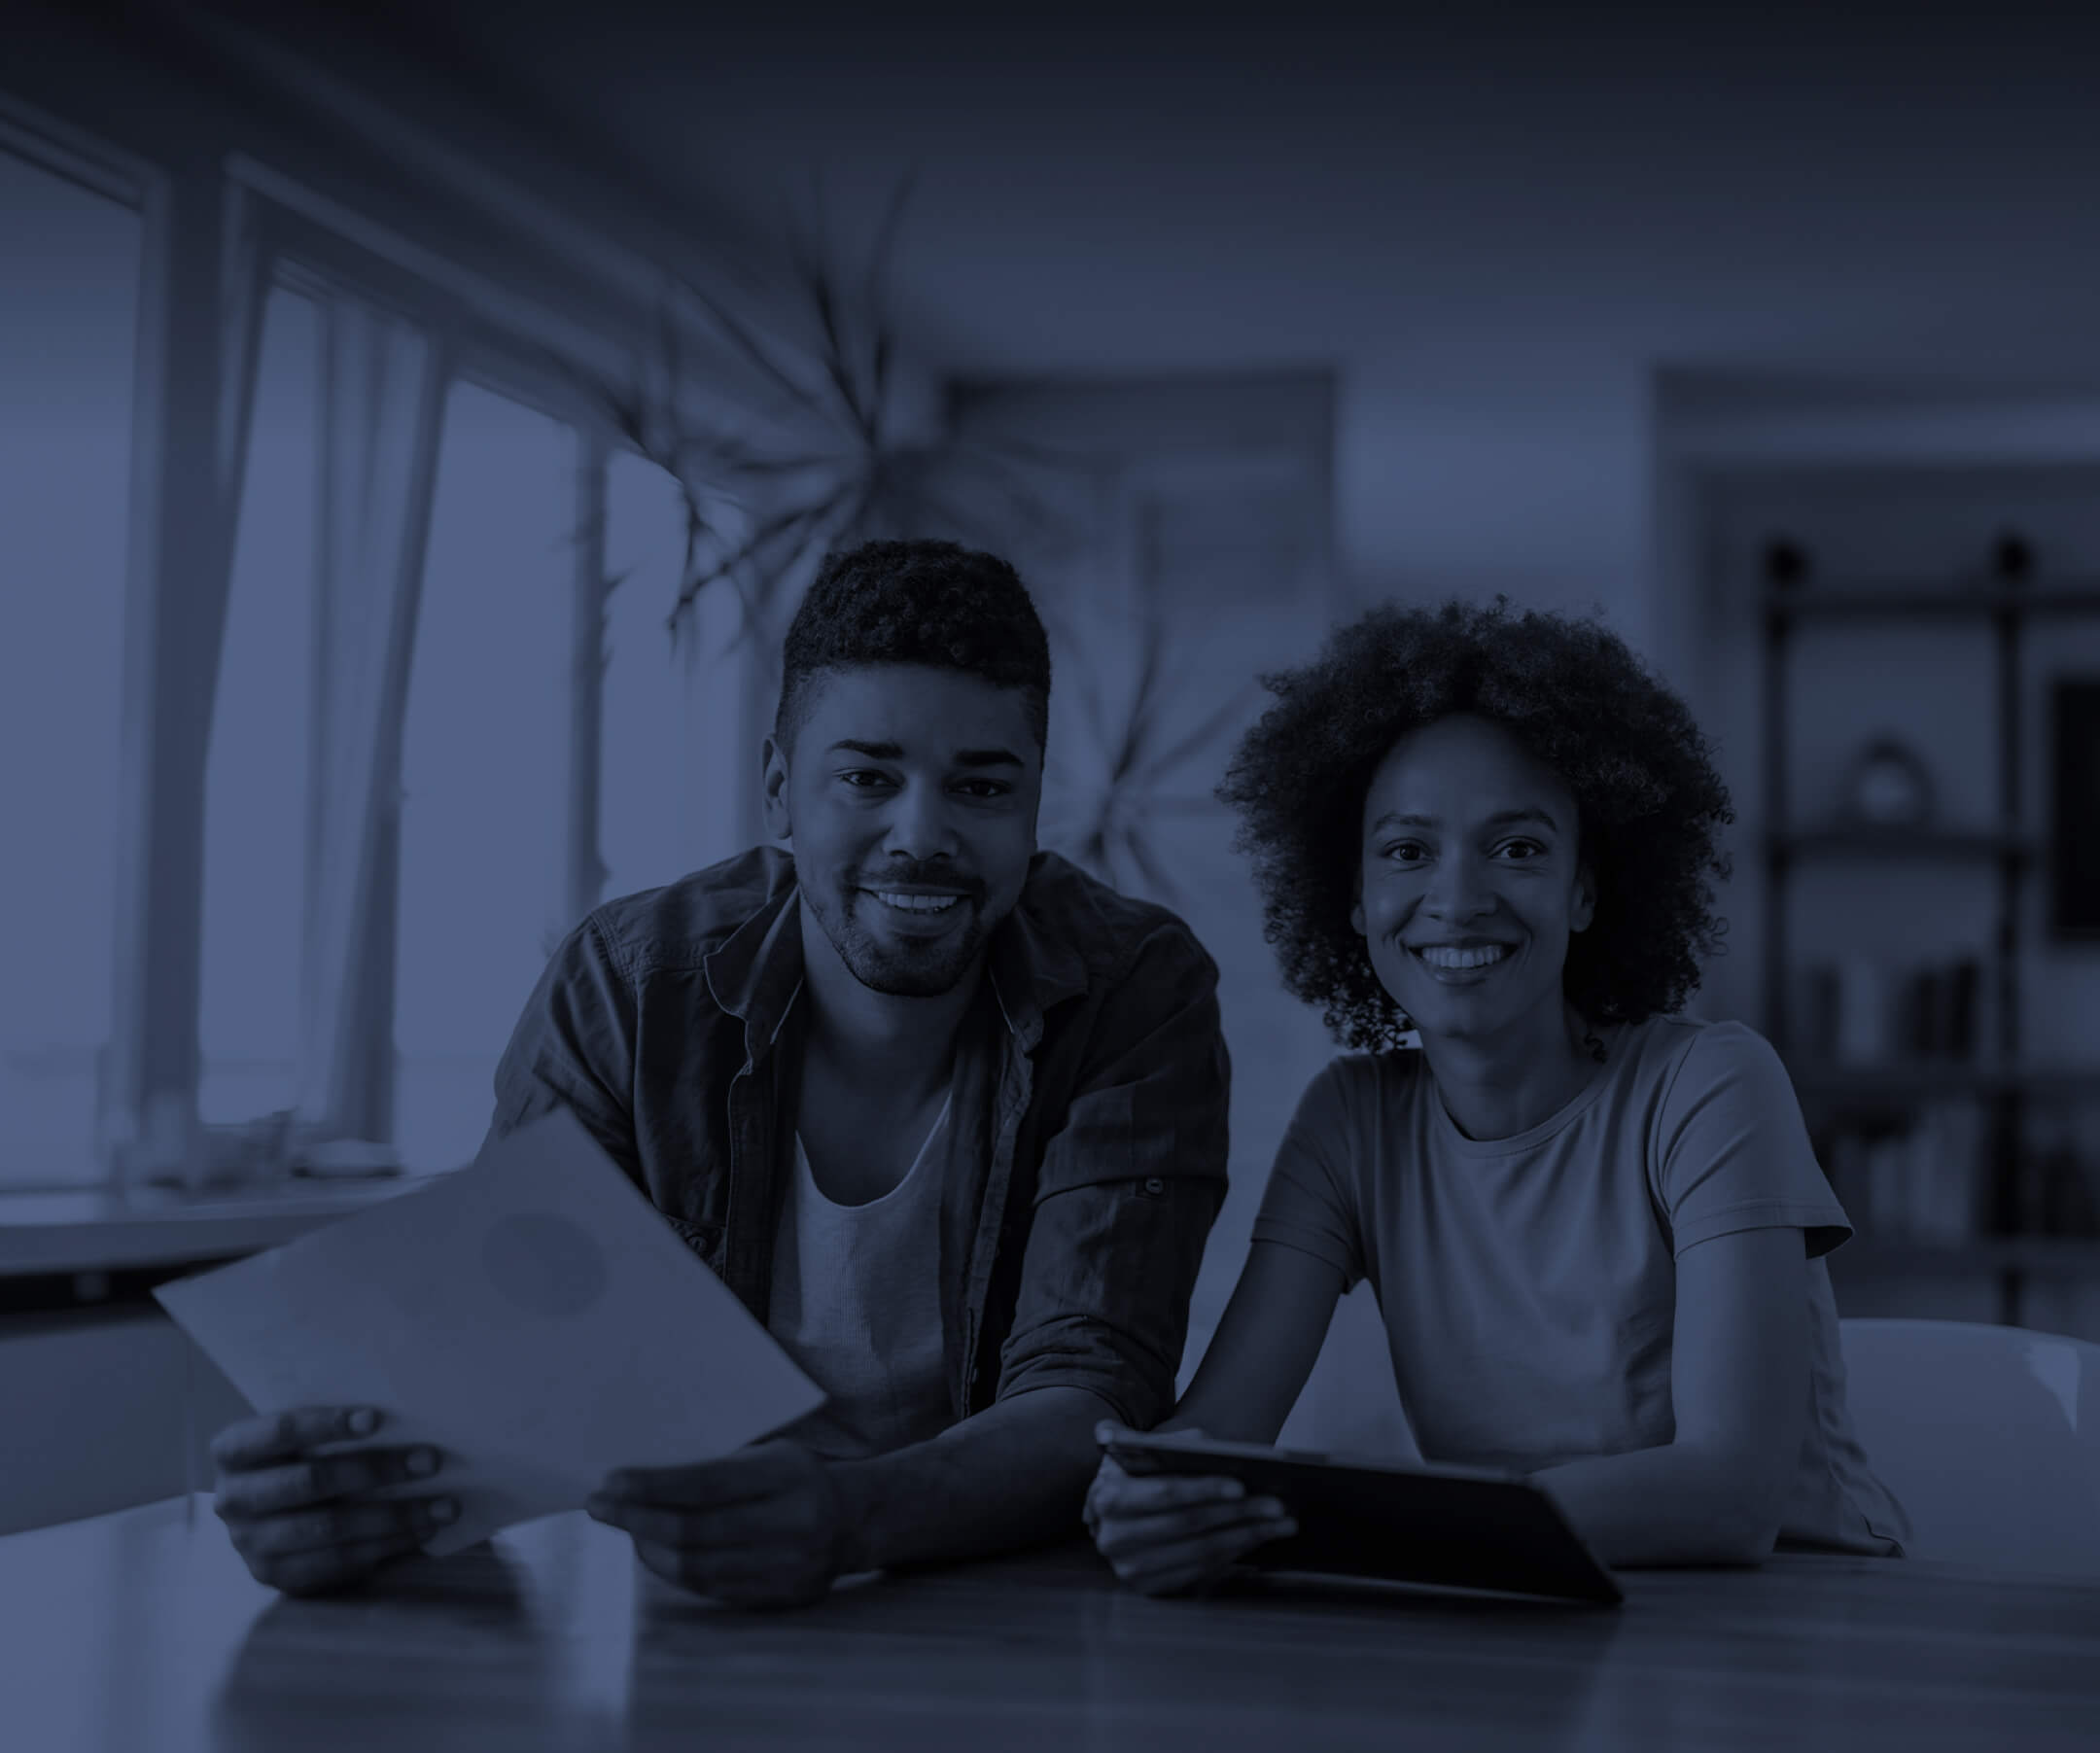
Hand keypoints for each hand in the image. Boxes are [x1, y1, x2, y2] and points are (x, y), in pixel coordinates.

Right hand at [211, 1406, 458, 1596]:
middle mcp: (234, 1499)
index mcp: (234, 1451)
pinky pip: (339, 1562)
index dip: (325, 1424)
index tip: (376, 1418)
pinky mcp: (278, 1578)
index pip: (279, 1431)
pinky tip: (421, 1531)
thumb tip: (407, 1411)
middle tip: (430, 1459)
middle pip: (310, 1482)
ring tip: (443, 1504)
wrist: (274, 1513)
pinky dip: (387, 1545)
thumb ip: (334, 1427)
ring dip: (394, 1515)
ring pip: (330, 1528)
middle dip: (375, 1470)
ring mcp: (252, 1544)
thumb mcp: (302, 1437)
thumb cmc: (302, 1457)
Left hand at [588, 1439, 851, 1609]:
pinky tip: (656, 1551)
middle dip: (637, 1519)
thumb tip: (639, 1487)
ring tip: (627, 1527)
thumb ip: (716, 1472)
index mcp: (787, 1476)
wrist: (854, 1519)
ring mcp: (787, 1567)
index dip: (653, 1486)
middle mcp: (791, 1524)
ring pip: (696, 1567)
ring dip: (649, 1548)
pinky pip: (710, 1589)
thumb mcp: (767, 1456)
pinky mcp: (780, 1598)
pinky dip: (675, 1570)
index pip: (707, 1484)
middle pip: (694, 1531)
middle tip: (600, 1507)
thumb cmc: (795, 1477)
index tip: (610, 1483)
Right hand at [1084, 1421, 1295, 1596]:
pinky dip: (1234, 1553)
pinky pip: (1200, 1571)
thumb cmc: (1137, 1474)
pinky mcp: (1149, 1588)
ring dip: (1246, 1536)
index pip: (1165, 1493)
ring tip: (1281, 1522)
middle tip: (1276, 1504)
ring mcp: (1130, 1569)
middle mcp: (1113, 1538)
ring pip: (1200, 1552)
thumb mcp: (1142, 1451)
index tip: (1241, 1485)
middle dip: (1237, 1514)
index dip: (1204, 1489)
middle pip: (1188, 1525)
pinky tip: (1257, 1537)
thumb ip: (1169, 1442)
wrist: (1119, 1509)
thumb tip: (1204, 1442)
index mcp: (1107, 1497)